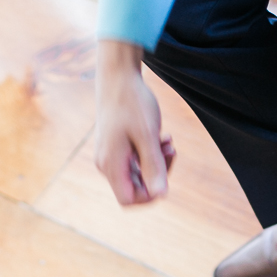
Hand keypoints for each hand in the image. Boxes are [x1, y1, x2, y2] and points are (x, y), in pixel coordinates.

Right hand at [94, 39, 174, 204]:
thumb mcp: (148, 135)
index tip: (165, 175)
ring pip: (136, 173)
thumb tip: (161, 195)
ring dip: (156, 162)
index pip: (129, 199)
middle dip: (157, 174)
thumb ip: (153, 166)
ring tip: (168, 141)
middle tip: (170, 151)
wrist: (117, 76)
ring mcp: (109, 155)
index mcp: (111, 164)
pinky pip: (133, 160)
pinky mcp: (115, 146)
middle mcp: (106, 164)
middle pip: (134, 188)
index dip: (150, 195)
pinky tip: (161, 137)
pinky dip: (148, 153)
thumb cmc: (132, 103)